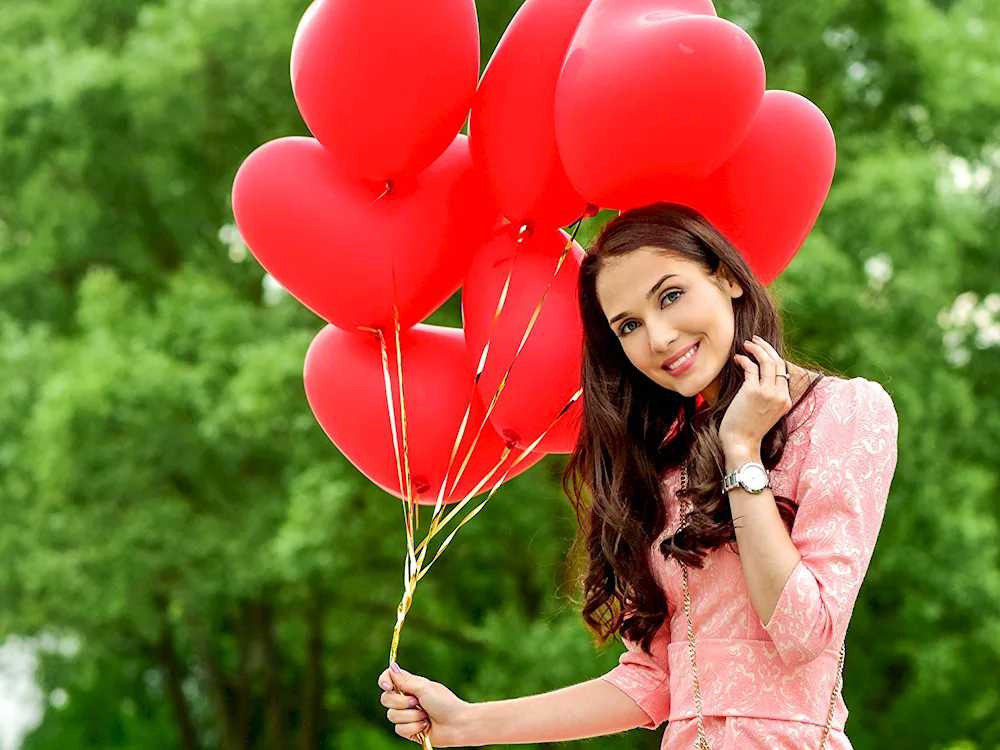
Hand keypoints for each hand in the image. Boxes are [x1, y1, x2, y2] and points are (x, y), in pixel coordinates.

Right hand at [377, 663, 472, 746]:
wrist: (456, 724)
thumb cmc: (445, 703)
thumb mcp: (425, 688)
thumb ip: (405, 680)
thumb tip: (392, 666)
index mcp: (409, 685)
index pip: (388, 679)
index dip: (384, 681)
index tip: (387, 686)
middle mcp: (406, 700)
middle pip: (386, 699)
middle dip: (401, 703)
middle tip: (417, 702)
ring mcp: (406, 715)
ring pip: (392, 716)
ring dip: (411, 716)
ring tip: (425, 716)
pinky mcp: (408, 730)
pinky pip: (399, 729)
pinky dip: (413, 727)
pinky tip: (425, 726)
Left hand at [718, 335, 791, 456]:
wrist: (741, 443)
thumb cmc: (747, 429)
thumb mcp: (764, 411)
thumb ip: (767, 395)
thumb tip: (757, 375)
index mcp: (786, 400)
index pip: (783, 371)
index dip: (772, 356)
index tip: (762, 349)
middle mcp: (780, 395)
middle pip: (778, 362)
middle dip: (766, 347)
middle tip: (754, 340)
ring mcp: (768, 393)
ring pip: (767, 361)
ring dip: (756, 349)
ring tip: (745, 344)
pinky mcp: (753, 391)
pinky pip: (751, 367)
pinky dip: (744, 359)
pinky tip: (737, 359)